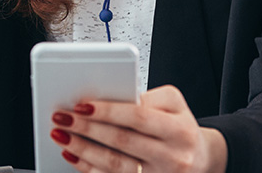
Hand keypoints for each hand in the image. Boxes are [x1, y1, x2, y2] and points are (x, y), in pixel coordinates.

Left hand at [50, 86, 227, 172]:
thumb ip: (145, 96)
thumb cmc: (179, 126)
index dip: (108, 111)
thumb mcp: (173, 103)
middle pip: (122, 141)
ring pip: (115, 164)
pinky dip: (89, 168)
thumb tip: (109, 96)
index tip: (81, 105)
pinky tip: (73, 156)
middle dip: (87, 129)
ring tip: (61, 135)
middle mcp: (172, 156)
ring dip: (82, 150)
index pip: (138, 117)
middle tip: (62, 117)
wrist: (200, 159)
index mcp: (179, 130)